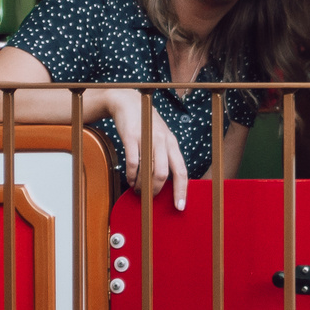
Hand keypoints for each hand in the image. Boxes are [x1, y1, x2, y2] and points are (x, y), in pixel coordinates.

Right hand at [102, 88, 194, 209]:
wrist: (128, 102)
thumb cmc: (146, 124)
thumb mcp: (161, 137)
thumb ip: (165, 156)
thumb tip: (166, 182)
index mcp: (172, 144)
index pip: (181, 171)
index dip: (182, 190)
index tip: (180, 206)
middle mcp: (162, 141)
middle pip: (164, 174)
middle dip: (156, 191)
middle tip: (150, 197)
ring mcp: (147, 138)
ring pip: (148, 170)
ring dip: (142, 185)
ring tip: (138, 190)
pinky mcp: (131, 137)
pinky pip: (133, 162)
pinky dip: (131, 176)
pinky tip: (130, 180)